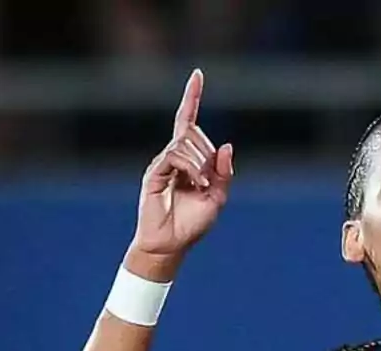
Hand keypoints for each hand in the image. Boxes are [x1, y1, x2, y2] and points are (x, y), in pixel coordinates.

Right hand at [128, 69, 233, 276]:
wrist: (171, 245)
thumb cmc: (192, 224)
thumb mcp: (217, 198)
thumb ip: (223, 173)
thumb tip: (227, 146)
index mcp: (188, 159)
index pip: (189, 121)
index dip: (192, 98)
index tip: (197, 74)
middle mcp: (173, 157)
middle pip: (193, 133)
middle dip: (207, 152)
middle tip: (207, 181)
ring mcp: (161, 164)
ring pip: (184, 144)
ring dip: (200, 164)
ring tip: (200, 187)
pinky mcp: (153, 174)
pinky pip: (173, 157)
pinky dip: (190, 168)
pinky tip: (195, 185)